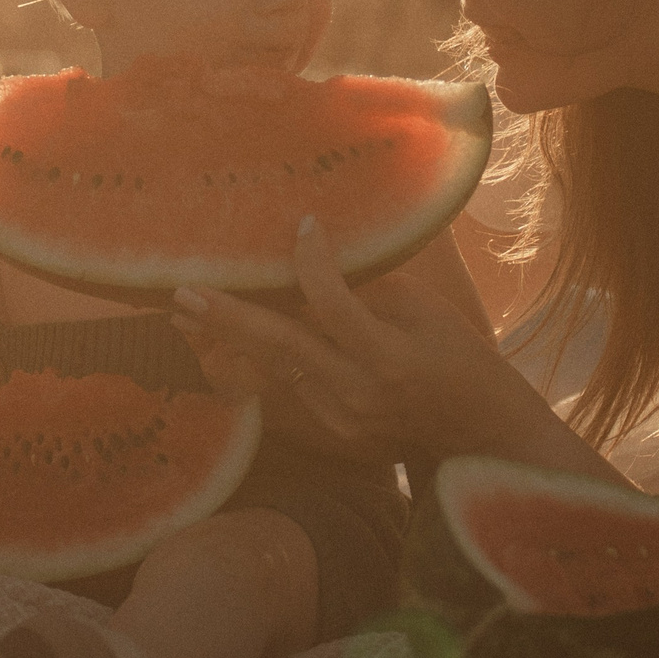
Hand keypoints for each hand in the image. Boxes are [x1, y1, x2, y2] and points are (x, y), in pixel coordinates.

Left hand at [170, 217, 523, 465]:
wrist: (475, 430)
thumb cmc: (456, 355)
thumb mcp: (424, 311)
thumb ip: (366, 291)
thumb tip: (310, 261)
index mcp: (388, 356)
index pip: (335, 306)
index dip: (313, 265)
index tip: (303, 227)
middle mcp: (358, 391)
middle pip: (282, 347)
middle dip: (228, 318)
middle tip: (183, 294)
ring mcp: (340, 416)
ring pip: (274, 368)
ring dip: (231, 337)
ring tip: (186, 311)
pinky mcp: (330, 428)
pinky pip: (289, 384)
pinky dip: (264, 357)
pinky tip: (235, 336)